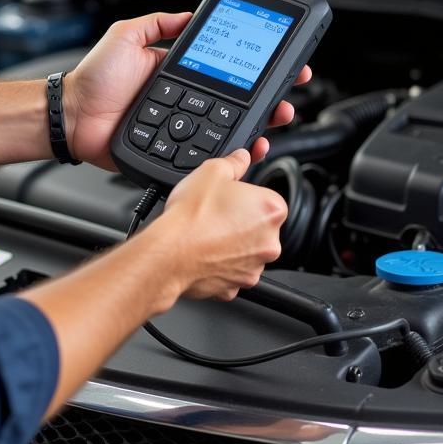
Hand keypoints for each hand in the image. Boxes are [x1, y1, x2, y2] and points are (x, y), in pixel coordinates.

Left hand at [64, 11, 310, 169]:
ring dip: (260, 126)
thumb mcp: (127, 35)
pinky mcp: (175, 153)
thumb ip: (157, 23)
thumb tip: (189, 14)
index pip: (227, 69)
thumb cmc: (94, 79)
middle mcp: (187, 101)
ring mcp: (184, 128)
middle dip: (271, 99)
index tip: (281, 63)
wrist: (73, 116)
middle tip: (287, 95)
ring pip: (231, 131)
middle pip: (239, 103)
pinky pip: (209, 155)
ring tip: (276, 119)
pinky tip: (249, 147)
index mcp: (180, 73)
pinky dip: (232, 153)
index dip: (255, 67)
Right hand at [157, 148, 287, 301]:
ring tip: (206, 232)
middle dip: (240, 220)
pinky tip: (204, 252)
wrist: (170, 253)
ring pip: (245, 250)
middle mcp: (270, 242)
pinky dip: (220, 263)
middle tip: (215, 213)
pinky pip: (231, 270)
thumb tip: (242, 156)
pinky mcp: (236, 287)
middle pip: (258, 225)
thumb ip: (235, 162)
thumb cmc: (192, 215)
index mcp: (272, 210)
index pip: (266, 198)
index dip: (244, 195)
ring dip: (231, 242)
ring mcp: (255, 267)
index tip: (228, 197)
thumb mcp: (212, 170)